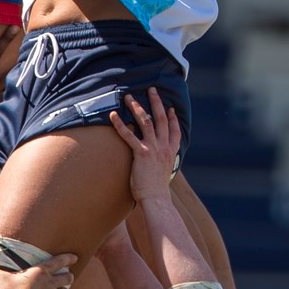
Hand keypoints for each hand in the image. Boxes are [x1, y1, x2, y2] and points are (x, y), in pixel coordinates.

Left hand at [110, 89, 180, 203]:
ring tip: (129, 97)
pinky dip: (120, 124)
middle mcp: (164, 147)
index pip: (175, 130)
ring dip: (137, 107)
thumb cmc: (157, 189)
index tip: (171, 108)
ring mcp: (153, 148)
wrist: (156, 199)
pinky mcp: (142, 153)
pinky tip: (113, 116)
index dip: (173, 118)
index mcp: (171, 152)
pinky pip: (129, 135)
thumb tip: (158, 160)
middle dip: (156, 103)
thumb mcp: (164, 172)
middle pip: (161, 119)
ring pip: (146, 122)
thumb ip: (162, 162)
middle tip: (152, 90)